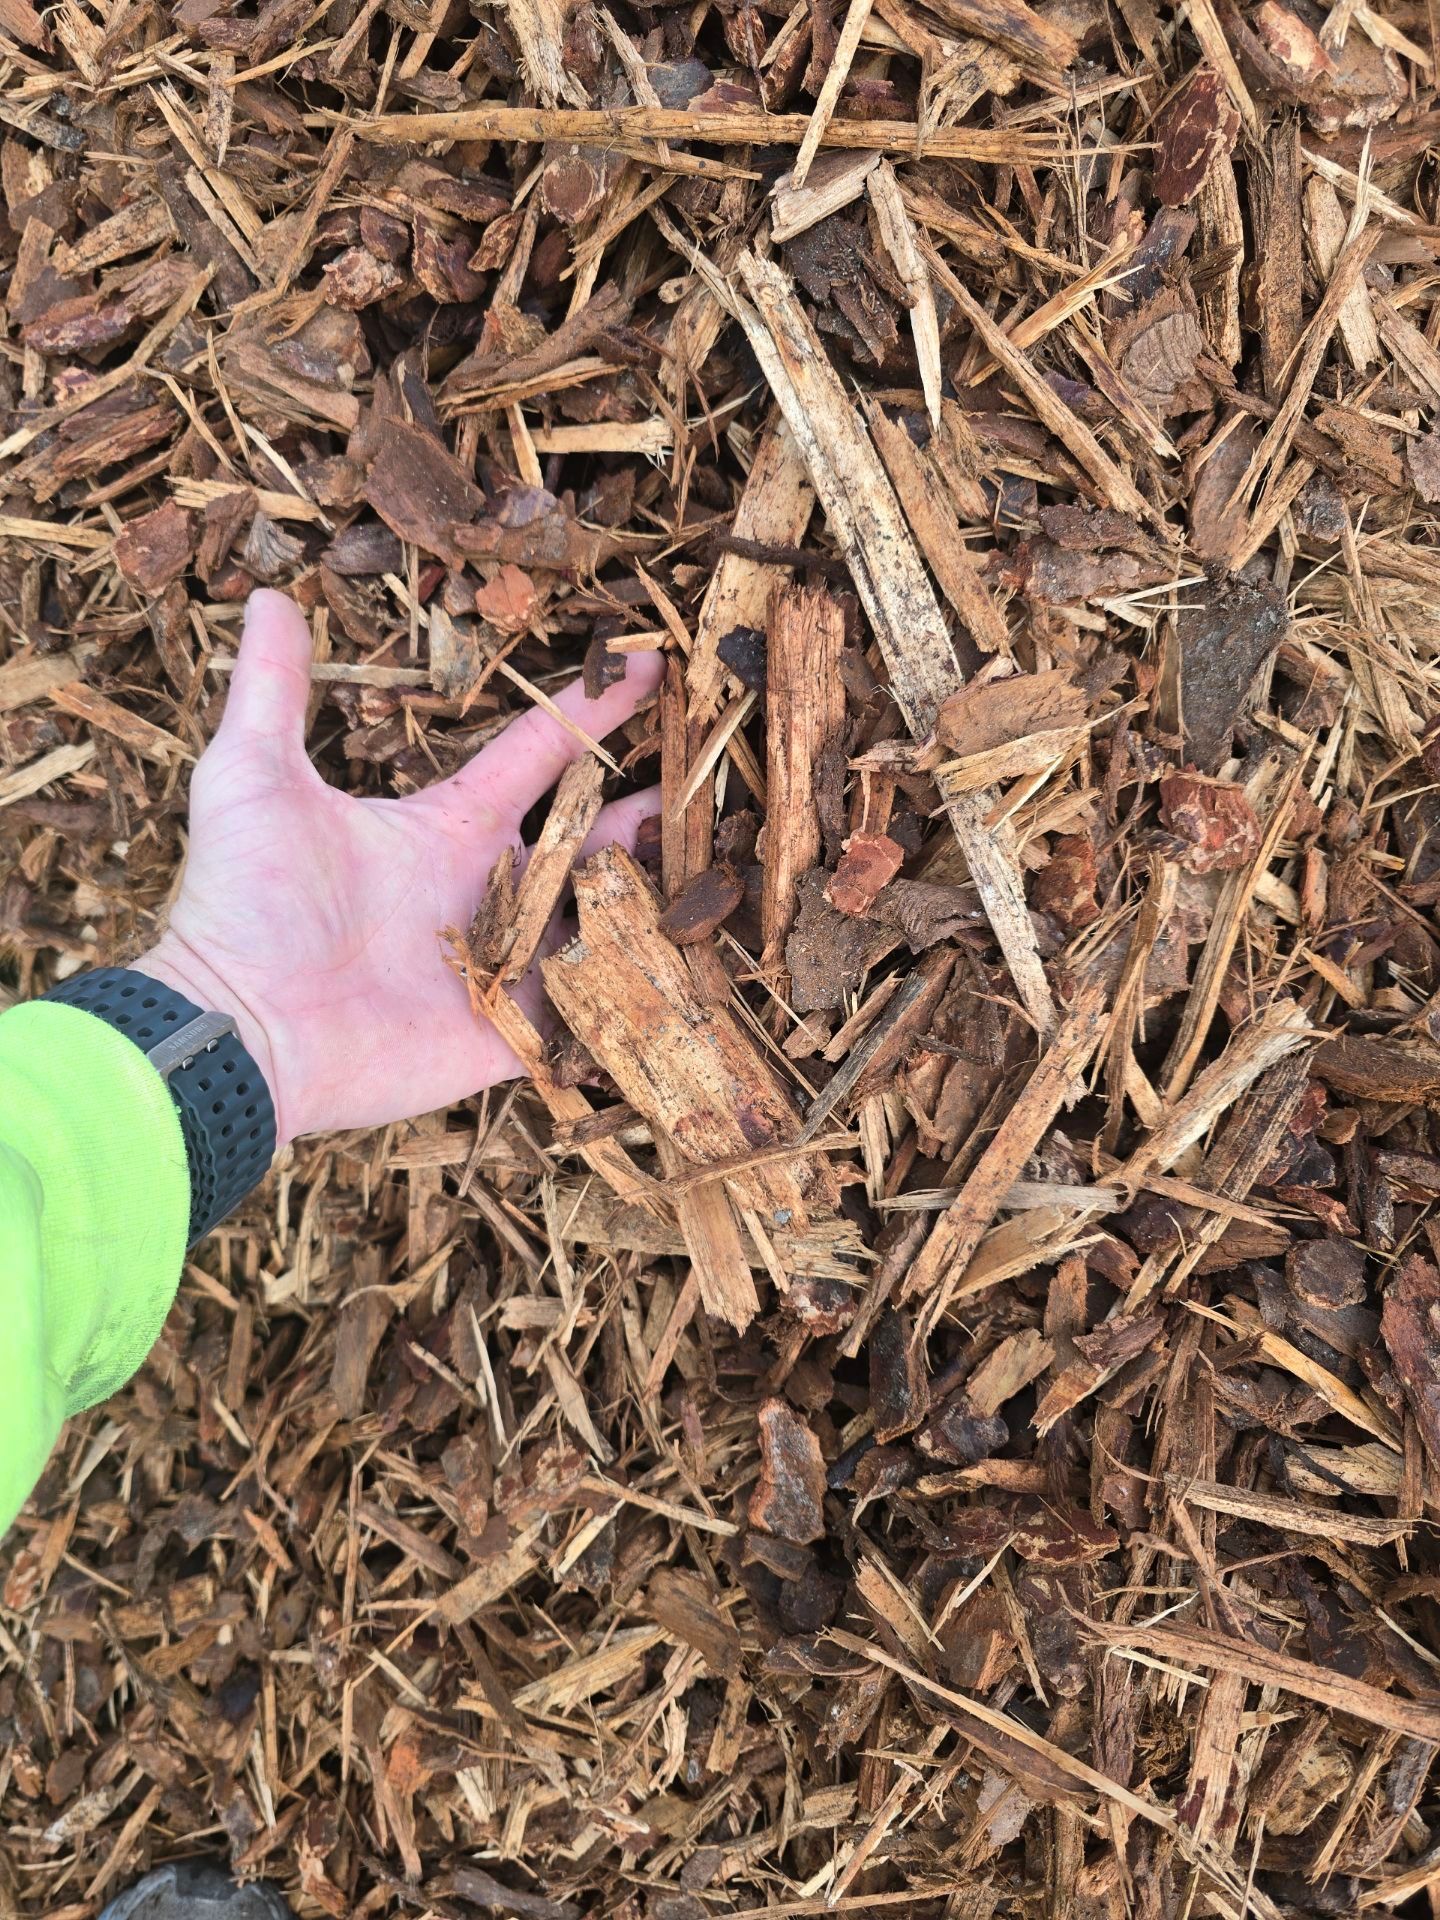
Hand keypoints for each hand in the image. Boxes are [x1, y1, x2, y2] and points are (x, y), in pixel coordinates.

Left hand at [137, 590, 660, 1144]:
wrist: (243, 1027)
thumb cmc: (246, 901)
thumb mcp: (254, 777)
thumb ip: (275, 690)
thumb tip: (271, 597)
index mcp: (448, 826)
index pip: (540, 755)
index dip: (595, 712)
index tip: (653, 668)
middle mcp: (488, 887)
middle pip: (592, 837)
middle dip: (652, 805)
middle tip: (711, 772)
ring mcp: (506, 961)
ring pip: (606, 918)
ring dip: (657, 889)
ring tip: (720, 856)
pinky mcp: (514, 1031)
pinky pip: (593, 1007)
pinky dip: (638, 985)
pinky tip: (695, 957)